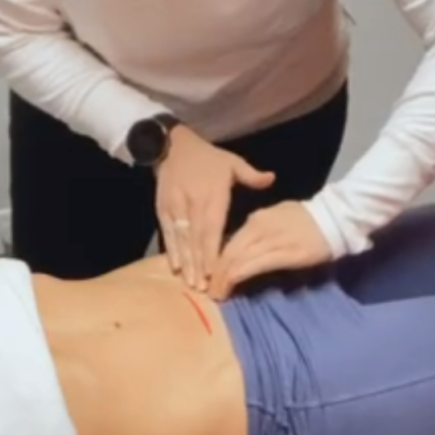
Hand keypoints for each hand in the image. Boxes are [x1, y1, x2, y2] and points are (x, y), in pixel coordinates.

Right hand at [156, 126, 274, 289]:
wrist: (172, 146)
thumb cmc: (207, 157)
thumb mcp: (231, 161)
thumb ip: (251, 175)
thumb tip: (272, 179)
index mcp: (212, 194)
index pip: (212, 227)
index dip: (212, 250)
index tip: (215, 272)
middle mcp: (192, 203)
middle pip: (196, 239)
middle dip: (199, 265)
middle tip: (203, 288)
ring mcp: (175, 207)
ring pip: (181, 239)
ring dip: (186, 262)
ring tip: (191, 283)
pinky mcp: (163, 209)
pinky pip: (168, 233)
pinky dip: (172, 250)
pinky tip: (175, 267)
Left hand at [209, 201, 332, 300]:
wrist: (335, 218)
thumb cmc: (307, 222)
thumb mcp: (275, 218)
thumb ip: (256, 233)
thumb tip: (238, 251)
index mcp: (256, 219)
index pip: (227, 242)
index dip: (214, 261)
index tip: (208, 276)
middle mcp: (258, 228)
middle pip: (227, 252)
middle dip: (214, 273)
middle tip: (208, 290)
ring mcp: (270, 241)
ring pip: (236, 261)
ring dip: (222, 280)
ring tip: (217, 294)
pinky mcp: (283, 255)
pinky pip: (252, 267)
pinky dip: (236, 278)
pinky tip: (230, 289)